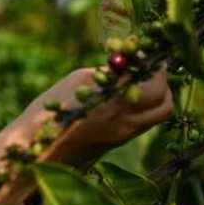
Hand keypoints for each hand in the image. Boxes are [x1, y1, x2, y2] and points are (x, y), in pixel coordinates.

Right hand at [34, 65, 172, 165]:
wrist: (37, 148)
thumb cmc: (51, 109)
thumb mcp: (79, 80)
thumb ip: (108, 73)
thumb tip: (128, 64)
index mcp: (114, 103)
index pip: (155, 85)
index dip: (157, 68)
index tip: (151, 56)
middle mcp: (125, 122)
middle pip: (165, 104)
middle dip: (163, 83)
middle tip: (150, 69)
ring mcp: (124, 136)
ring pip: (158, 116)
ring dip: (158, 96)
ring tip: (141, 80)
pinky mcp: (118, 143)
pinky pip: (145, 123)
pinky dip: (146, 107)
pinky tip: (128, 96)